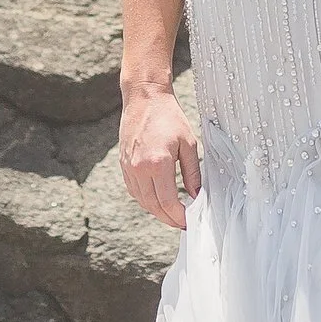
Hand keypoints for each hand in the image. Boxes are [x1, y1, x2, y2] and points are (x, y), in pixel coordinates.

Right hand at [120, 87, 200, 230]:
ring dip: (157, 211)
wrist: (144, 98)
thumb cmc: (169, 117)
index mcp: (157, 163)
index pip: (168, 202)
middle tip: (182, 223)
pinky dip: (146, 200)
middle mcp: (139, 168)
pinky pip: (134, 191)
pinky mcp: (123, 165)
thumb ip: (193, 173)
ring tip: (172, 215)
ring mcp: (128, 167)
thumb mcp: (189, 143)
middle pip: (153, 206)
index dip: (179, 216)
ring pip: (142, 201)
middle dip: (168, 218)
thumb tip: (197, 196)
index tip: (189, 221)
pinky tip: (157, 200)